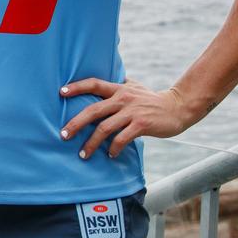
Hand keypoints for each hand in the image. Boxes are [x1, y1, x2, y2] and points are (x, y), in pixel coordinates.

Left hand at [58, 78, 197, 158]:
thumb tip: (102, 82)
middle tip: (63, 135)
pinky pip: (121, 139)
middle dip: (75, 124)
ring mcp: (132, 112)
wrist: (178, 108)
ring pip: (104, 128)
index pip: (93, 84)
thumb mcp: (134, 86)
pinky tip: (110, 155)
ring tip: (83, 154)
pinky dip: (113, 148)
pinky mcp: (141, 125)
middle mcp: (122, 98)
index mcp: (118, 88)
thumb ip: (118, 84)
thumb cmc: (152, 99)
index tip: (60, 93)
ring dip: (91, 143)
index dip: (76, 87)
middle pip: (93, 110)